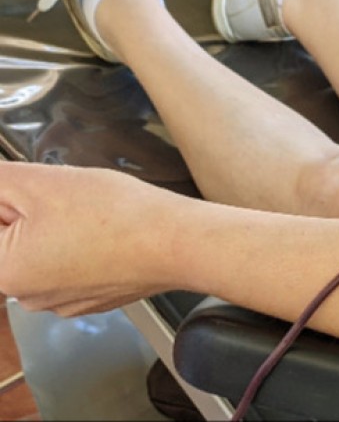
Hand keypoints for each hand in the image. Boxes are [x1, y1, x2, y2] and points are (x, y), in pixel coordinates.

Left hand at [0, 161, 178, 315]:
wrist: (176, 243)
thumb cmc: (118, 217)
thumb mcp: (41, 182)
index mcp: (3, 271)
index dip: (11, 200)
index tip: (39, 195)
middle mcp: (27, 297)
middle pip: (8, 240)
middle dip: (26, 212)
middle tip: (64, 196)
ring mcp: (63, 302)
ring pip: (41, 251)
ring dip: (54, 228)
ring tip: (89, 212)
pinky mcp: (92, 298)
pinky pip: (71, 265)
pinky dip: (80, 245)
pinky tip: (104, 231)